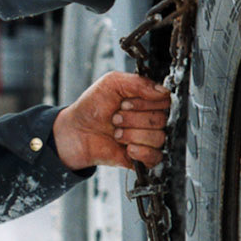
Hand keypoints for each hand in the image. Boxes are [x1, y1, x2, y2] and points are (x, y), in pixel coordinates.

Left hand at [52, 70, 171, 171]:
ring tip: (117, 133)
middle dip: (134, 119)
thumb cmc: (92, 106)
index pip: (164, 101)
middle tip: (116, 118)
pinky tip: (127, 148)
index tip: (125, 103)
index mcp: (147, 100)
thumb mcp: (112, 83)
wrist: (76, 132)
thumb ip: (139, 83)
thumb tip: (163, 91)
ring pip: (158, 138)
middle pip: (161, 120)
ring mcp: (147, 139)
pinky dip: (141, 152)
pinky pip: (156, 157)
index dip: (145, 103)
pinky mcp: (143, 158)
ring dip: (133, 135)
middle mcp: (150, 119)